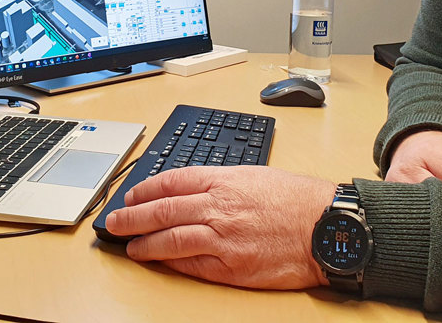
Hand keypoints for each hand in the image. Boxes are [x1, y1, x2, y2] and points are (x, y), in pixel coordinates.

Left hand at [105, 166, 334, 288]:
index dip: (145, 189)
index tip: (131, 195)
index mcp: (224, 180)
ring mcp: (223, 238)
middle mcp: (219, 207)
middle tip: (114, 222)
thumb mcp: (256, 174)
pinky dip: (172, 263)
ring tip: (130, 246)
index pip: (171, 181)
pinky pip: (192, 264)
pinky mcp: (232, 266)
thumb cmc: (297, 200)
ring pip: (171, 239)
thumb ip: (221, 181)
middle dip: (132, 217)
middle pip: (162, 210)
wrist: (327, 227)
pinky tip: (159, 261)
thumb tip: (190, 189)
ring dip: (144, 243)